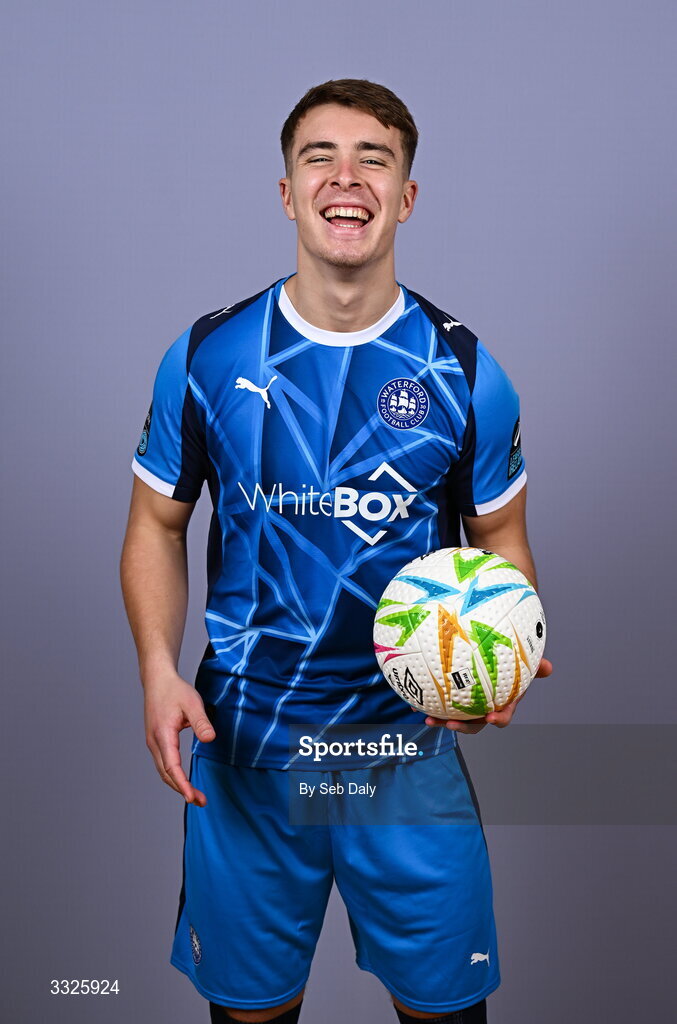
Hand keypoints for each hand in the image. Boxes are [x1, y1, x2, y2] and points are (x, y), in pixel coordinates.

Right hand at [143, 672, 215, 804]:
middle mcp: (154, 742)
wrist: (157, 680)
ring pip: (163, 771)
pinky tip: (184, 780)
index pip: (171, 766)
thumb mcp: (192, 703)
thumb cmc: (175, 690)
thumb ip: (201, 722)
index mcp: (163, 735)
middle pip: (166, 774)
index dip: (182, 784)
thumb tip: (210, 739)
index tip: (191, 797)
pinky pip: (163, 764)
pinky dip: (173, 775)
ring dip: (178, 784)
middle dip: (182, 790)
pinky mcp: (156, 741)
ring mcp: (153, 742)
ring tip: (195, 796)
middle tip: (201, 801)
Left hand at [414, 657, 553, 734]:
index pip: (502, 716)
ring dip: (442, 721)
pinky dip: (429, 706)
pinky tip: (415, 703)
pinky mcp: (451, 702)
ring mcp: (466, 707)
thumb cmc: (508, 664)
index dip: (498, 719)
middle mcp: (483, 709)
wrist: (486, 660)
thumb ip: (534, 666)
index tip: (491, 717)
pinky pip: (440, 707)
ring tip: (429, 720)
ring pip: (455, 718)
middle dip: (462, 727)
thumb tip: (549, 666)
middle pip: (474, 724)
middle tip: (452, 724)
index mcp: (501, 703)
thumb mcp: (521, 663)